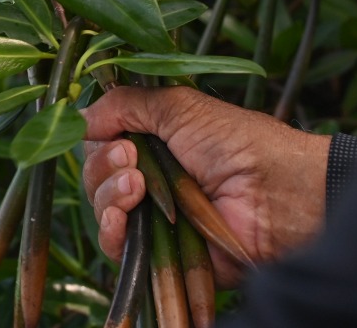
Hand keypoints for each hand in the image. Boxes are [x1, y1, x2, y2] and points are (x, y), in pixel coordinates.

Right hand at [81, 86, 330, 286]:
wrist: (275, 194)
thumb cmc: (236, 143)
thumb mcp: (178, 106)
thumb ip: (124, 105)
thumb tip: (81, 114)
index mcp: (154, 142)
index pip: (102, 142)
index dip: (99, 140)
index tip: (116, 137)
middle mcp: (150, 178)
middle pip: (95, 175)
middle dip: (104, 166)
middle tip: (132, 160)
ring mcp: (154, 216)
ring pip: (100, 208)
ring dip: (107, 195)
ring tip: (137, 187)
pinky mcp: (160, 252)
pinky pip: (116, 246)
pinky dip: (111, 230)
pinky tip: (121, 217)